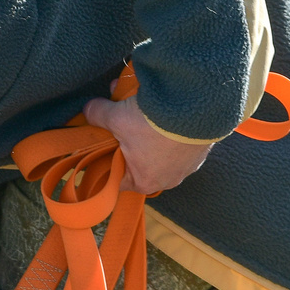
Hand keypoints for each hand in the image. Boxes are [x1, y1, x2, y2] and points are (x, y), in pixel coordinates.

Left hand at [85, 90, 212, 193]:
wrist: (196, 107)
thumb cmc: (152, 122)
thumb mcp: (117, 117)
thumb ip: (98, 116)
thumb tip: (88, 110)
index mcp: (144, 182)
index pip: (119, 179)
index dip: (109, 162)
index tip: (105, 146)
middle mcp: (168, 180)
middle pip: (140, 164)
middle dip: (130, 142)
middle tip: (124, 121)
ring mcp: (188, 167)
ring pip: (162, 152)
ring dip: (152, 134)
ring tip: (146, 111)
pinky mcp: (202, 150)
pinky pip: (181, 143)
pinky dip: (172, 129)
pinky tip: (166, 112)